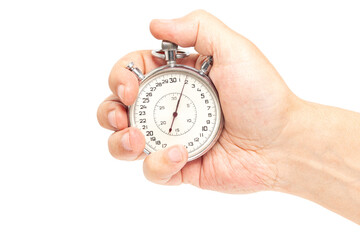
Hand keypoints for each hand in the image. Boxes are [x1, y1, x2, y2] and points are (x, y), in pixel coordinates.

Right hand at [97, 10, 297, 192]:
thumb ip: (196, 27)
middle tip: (121, 116)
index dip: (119, 77)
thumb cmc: (262, 95)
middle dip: (109, 112)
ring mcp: (171, 139)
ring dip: (119, 143)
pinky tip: (180, 155)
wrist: (283, 142)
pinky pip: (151, 170)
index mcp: (175, 78)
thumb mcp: (233, 48)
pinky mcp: (178, 166)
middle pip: (118, 109)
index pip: (131, 73)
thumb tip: (154, 25)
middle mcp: (169, 108)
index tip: (129, 86)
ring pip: (123, 143)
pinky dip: (158, 164)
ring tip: (137, 139)